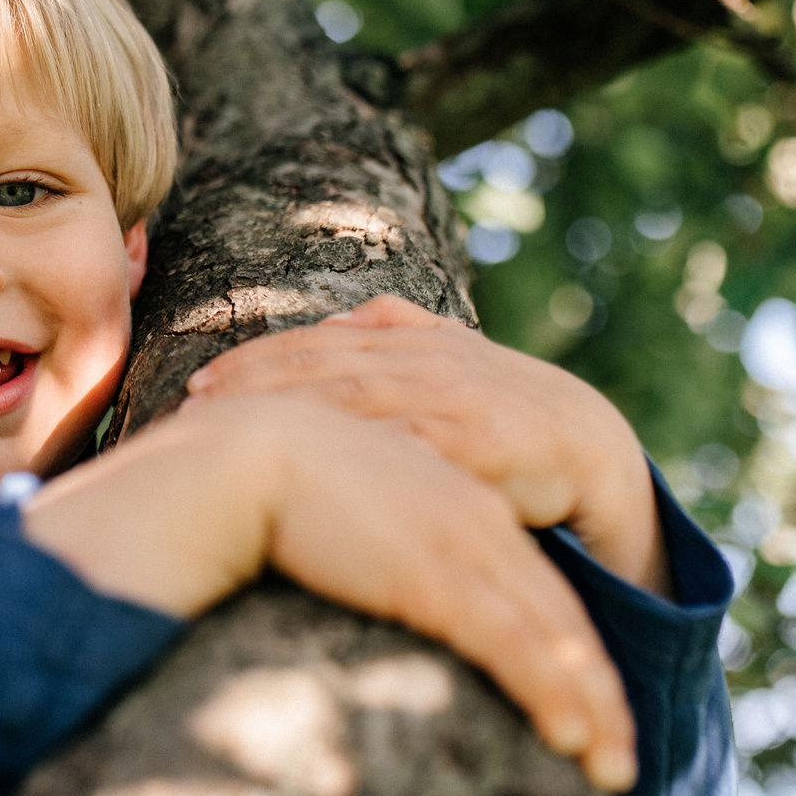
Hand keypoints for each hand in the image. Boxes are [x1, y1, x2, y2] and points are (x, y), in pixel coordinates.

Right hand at [22, 394, 638, 791]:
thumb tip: (372, 578)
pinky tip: (576, 740)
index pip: (532, 581)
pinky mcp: (438, 576)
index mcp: (456, 500)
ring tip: (612, 767)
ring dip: (593, 708)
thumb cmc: (269, 486)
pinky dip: (553, 695)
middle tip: (618, 754)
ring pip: (553, 637)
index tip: (586, 698)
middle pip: (560, 614)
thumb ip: (375, 538)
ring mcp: (461, 546)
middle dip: (597, 688)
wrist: (240, 454)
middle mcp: (474, 518)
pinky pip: (516, 647)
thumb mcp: (346, 510)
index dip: (564, 644)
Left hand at [186, 295, 669, 597]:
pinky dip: (359, 458)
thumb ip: (398, 333)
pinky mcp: (486, 446)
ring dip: (290, 417)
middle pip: (327, 367)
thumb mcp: (453, 366)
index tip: (199, 385)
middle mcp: (434, 361)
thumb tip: (332, 322)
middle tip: (193, 409)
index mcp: (417, 341)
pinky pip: (413, 453)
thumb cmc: (513, 420)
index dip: (256, 361)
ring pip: (360, 402)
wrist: (602, 457)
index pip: (320, 345)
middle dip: (256, 385)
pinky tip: (313, 474)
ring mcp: (460, 401)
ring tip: (232, 435)